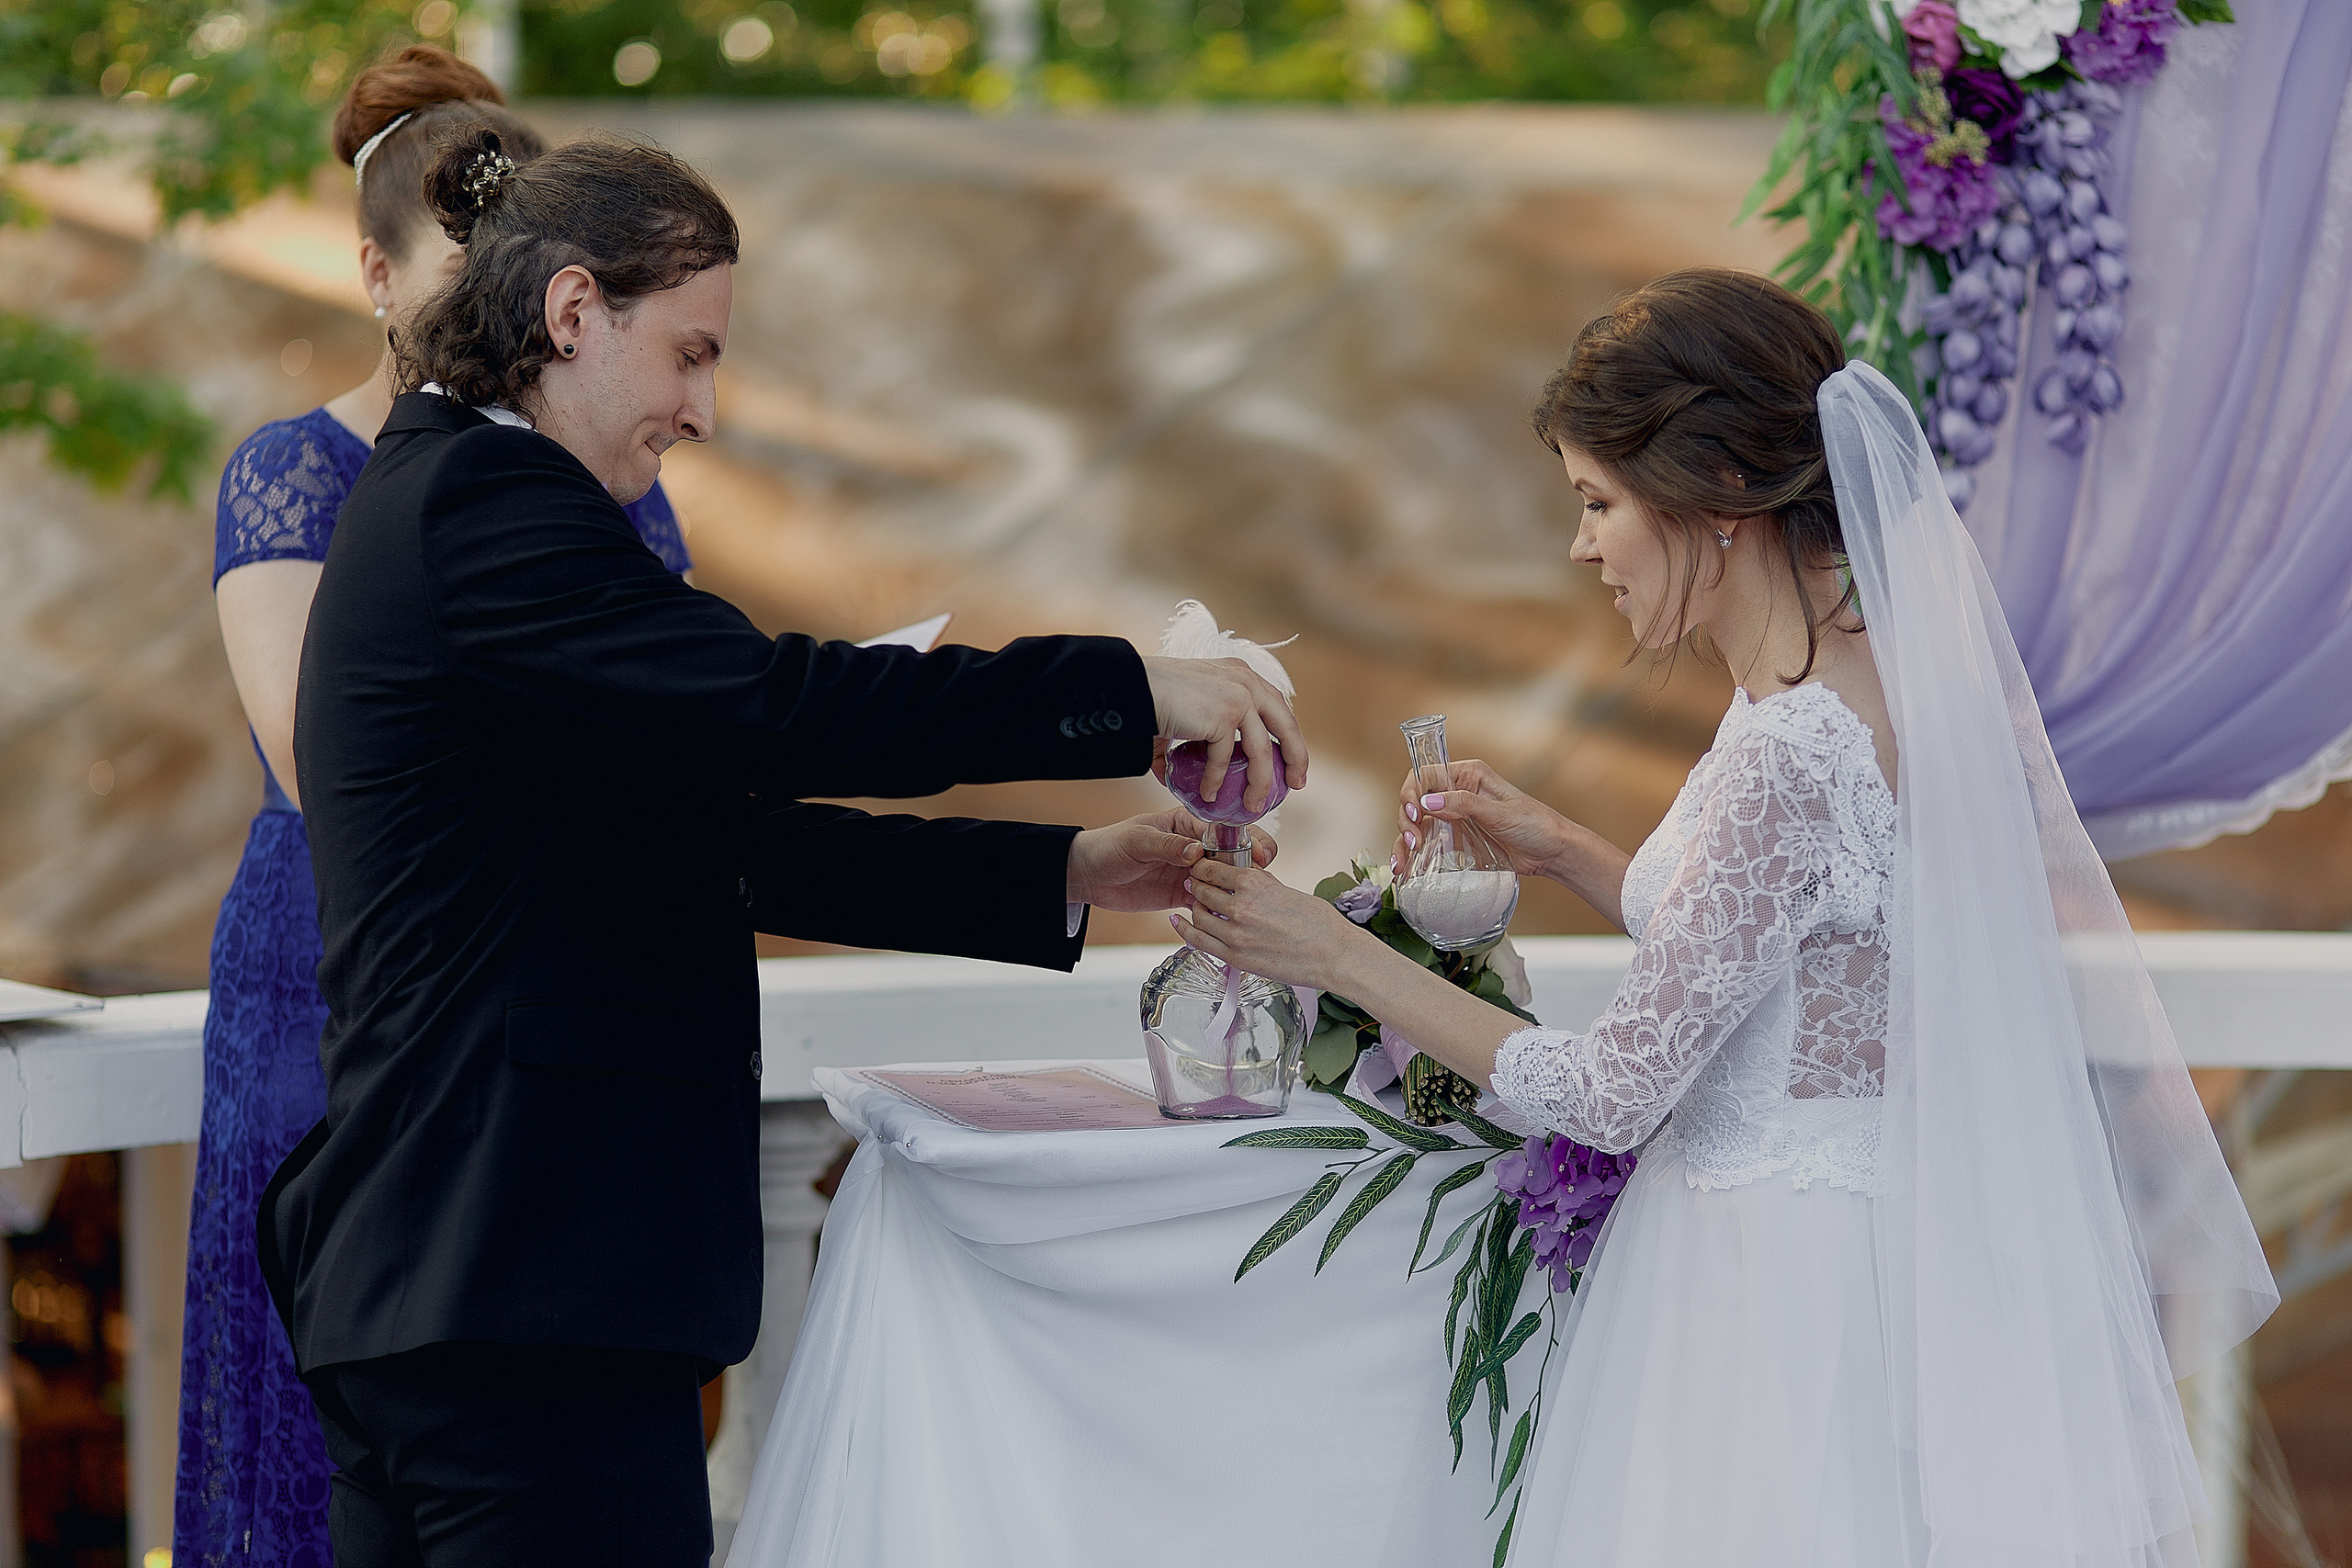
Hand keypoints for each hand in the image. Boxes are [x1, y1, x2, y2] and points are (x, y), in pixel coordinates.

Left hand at [1068, 808, 1277, 912]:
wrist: (1089, 875)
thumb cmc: (1110, 847)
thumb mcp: (1137, 842)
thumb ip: (1167, 845)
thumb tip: (1196, 851)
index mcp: (1185, 824)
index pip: (1222, 830)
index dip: (1243, 843)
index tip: (1258, 856)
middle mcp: (1193, 846)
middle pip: (1230, 855)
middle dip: (1247, 866)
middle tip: (1260, 880)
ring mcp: (1190, 872)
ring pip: (1223, 880)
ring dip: (1234, 891)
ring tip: (1245, 901)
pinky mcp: (1183, 894)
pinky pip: (1207, 903)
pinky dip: (1216, 910)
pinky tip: (1225, 917)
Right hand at [1140, 655, 1307, 815]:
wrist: (1132, 685)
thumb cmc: (1150, 695)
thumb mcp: (1186, 709)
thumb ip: (1193, 738)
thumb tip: (1175, 774)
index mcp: (1242, 675)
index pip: (1277, 708)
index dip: (1288, 736)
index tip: (1289, 761)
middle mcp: (1247, 681)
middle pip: (1286, 725)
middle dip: (1296, 758)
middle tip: (1295, 785)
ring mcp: (1239, 696)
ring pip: (1261, 750)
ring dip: (1260, 783)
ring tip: (1253, 806)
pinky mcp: (1224, 714)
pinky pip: (1224, 759)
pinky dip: (1216, 780)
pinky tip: (1207, 795)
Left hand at [1174, 857, 1364, 991]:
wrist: (1333, 955)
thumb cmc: (1319, 923)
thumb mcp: (1287, 891)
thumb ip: (1261, 884)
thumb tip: (1245, 878)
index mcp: (1254, 884)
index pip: (1214, 869)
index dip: (1203, 866)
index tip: (1200, 866)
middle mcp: (1239, 907)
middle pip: (1203, 891)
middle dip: (1196, 885)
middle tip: (1193, 882)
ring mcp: (1235, 934)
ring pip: (1199, 916)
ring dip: (1194, 907)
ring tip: (1194, 903)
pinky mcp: (1235, 958)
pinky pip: (1199, 941)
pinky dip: (1185, 930)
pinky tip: (1178, 922)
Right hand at [1395, 758, 1571, 878]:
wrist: (1552, 853)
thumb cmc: (1536, 825)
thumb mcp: (1500, 812)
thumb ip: (1465, 804)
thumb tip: (1428, 800)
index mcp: (1469, 775)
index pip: (1426, 774)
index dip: (1413, 792)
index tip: (1415, 813)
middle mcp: (1457, 793)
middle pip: (1416, 800)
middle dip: (1408, 819)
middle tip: (1414, 840)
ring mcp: (1455, 817)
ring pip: (1417, 823)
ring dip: (1404, 840)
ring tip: (1403, 861)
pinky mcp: (1457, 839)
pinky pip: (1428, 843)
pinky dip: (1413, 854)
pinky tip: (1404, 867)